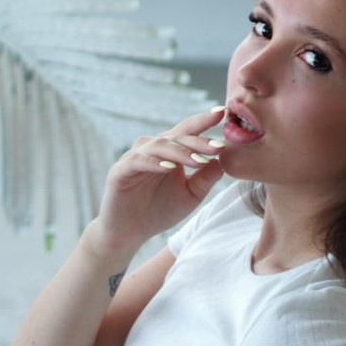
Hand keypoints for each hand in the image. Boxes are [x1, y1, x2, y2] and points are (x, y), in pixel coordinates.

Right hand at [86, 104, 226, 256]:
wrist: (129, 232)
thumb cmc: (159, 211)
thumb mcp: (191, 195)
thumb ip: (206, 178)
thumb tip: (224, 159)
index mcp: (170, 151)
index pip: (188, 132)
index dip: (204, 121)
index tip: (223, 113)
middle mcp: (152, 148)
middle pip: (177, 137)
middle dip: (198, 141)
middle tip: (218, 146)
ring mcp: (135, 157)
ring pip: (159, 146)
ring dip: (180, 152)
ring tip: (198, 160)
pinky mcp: (120, 170)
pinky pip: (138, 161)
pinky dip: (154, 163)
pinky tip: (169, 167)